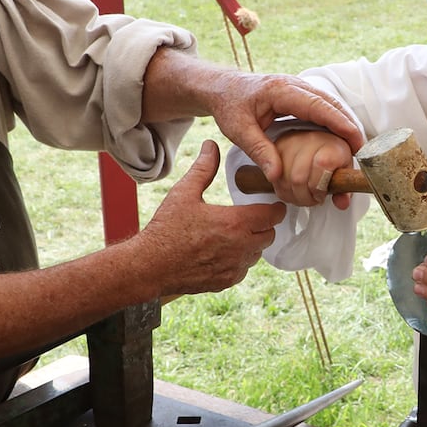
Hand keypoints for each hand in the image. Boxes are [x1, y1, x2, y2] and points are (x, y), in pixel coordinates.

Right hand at [136, 140, 287, 297]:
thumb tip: (211, 145)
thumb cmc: (166, 228)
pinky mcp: (226, 281)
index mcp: (235, 223)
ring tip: (234, 233)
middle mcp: (240, 248)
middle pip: (269, 235)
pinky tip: (222, 251)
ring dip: (252, 244)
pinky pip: (243, 270)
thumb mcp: (184, 193)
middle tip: (251, 217)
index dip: (275, 208)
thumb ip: (203, 168)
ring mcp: (234, 268)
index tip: (271, 204)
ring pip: (257, 254)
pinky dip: (239, 261)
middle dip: (264, 225)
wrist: (150, 266)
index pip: (273, 215)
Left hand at [208, 72, 363, 183]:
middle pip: (330, 103)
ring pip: (330, 104)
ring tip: (356, 147)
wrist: (222, 88)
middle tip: (362, 150)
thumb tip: (277, 176)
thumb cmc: (229, 107)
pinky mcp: (299, 95)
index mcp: (281, 91)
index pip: (318, 106)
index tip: (355, 140)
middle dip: (349, 125)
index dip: (339, 122)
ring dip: (344, 123)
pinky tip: (341, 138)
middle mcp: (294, 85)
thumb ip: (259, 151)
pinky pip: (323, 107)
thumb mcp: (239, 131)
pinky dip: (335, 121)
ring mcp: (299, 88)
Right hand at [267, 130, 358, 210]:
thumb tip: (342, 203)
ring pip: (285, 181)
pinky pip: (274, 179)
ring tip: (304, 196)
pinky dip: (283, 191)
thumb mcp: (346, 171)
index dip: (319, 187)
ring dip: (294, 196)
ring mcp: (290, 143)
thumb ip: (345, 189)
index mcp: (330, 144)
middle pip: (298, 178)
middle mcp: (309, 139)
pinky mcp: (276, 149)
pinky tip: (293, 190)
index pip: (321, 165)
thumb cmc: (334, 155)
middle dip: (306, 197)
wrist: (321, 139)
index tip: (321, 195)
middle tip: (313, 199)